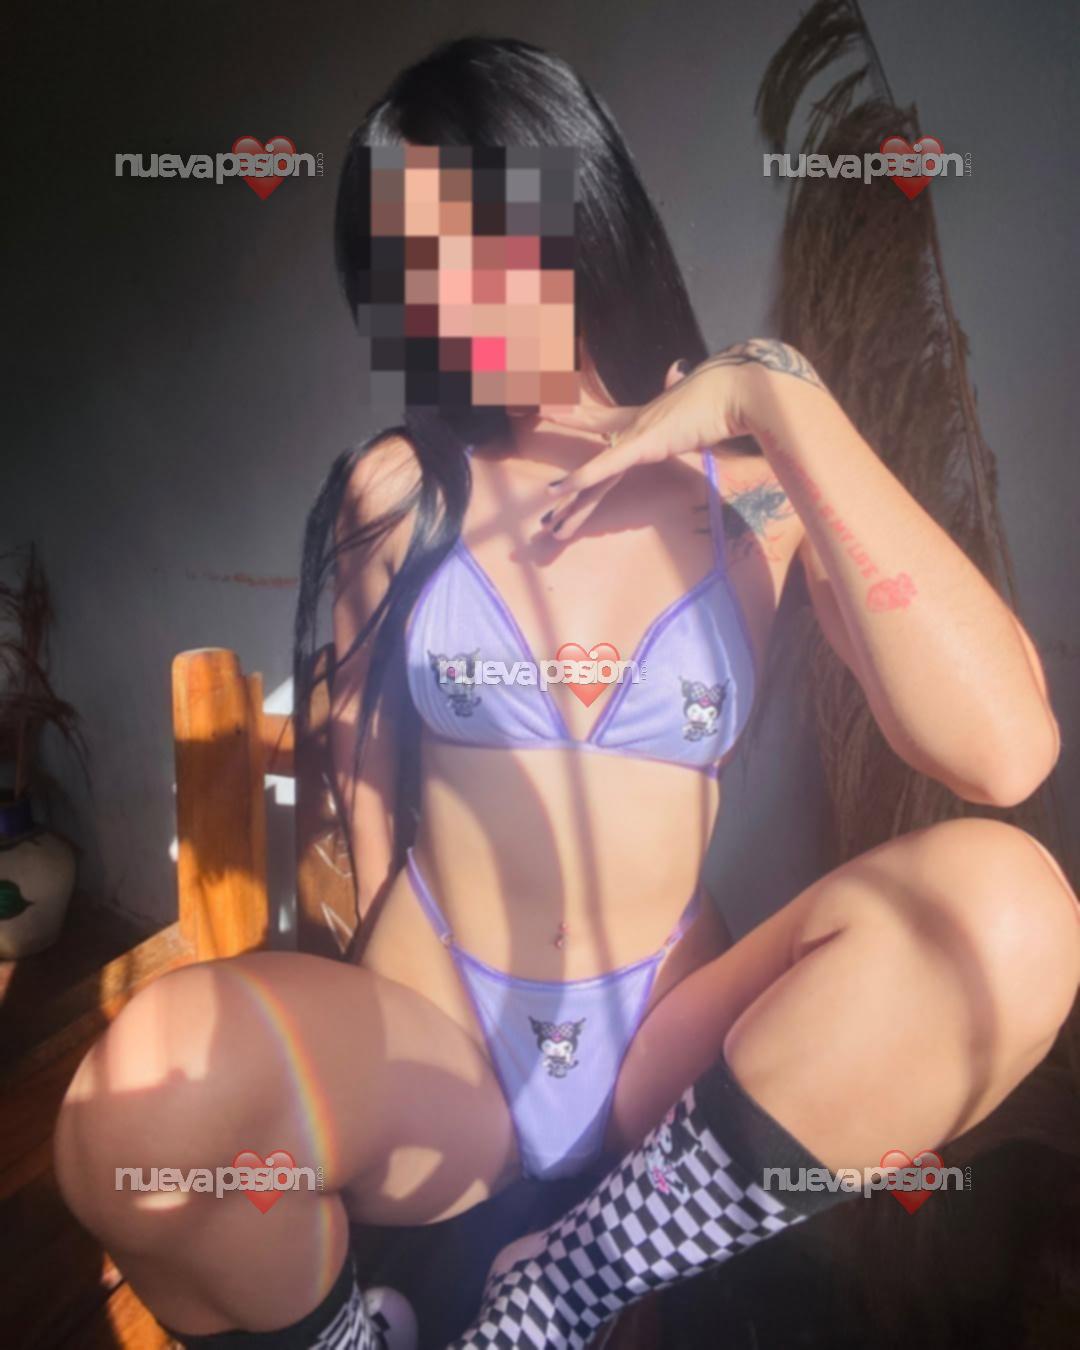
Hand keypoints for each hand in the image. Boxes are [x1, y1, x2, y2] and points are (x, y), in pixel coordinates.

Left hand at [538, 339, 824, 539]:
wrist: (738, 389)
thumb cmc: (722, 396)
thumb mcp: (693, 398)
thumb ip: (679, 386)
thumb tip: (676, 366)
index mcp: (644, 418)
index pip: (602, 421)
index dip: (577, 418)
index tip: (552, 412)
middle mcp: (633, 426)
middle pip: (593, 459)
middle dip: (569, 483)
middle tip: (543, 493)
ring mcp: (635, 435)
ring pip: (595, 475)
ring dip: (572, 503)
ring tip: (548, 525)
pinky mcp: (642, 443)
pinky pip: (605, 466)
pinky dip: (581, 478)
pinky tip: (558, 490)